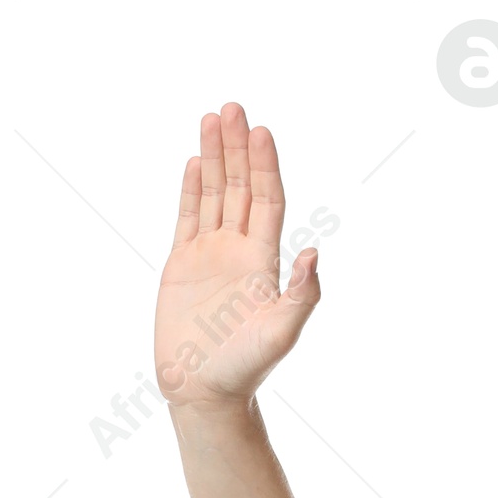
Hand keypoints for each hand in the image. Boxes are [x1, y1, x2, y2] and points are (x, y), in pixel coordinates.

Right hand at [154, 103, 319, 407]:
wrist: (204, 390)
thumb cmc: (246, 369)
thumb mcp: (280, 334)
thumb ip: (302, 295)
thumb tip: (315, 254)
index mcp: (264, 263)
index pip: (267, 202)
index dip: (265, 167)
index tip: (261, 132)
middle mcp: (240, 252)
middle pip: (241, 189)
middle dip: (238, 149)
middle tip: (233, 106)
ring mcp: (211, 256)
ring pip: (214, 195)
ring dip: (214, 157)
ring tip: (211, 118)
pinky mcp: (182, 264)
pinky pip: (188, 216)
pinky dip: (192, 188)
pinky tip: (193, 161)